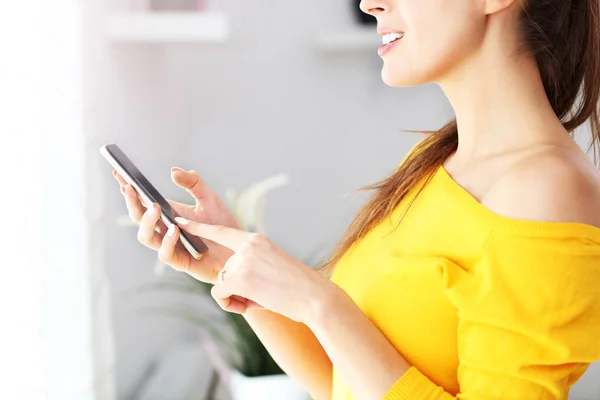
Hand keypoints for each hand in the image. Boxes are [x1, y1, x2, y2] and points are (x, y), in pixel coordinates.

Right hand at [113, 167, 239, 283]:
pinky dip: (167, 241)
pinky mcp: (180, 261)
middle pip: (138, 217)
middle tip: (129, 187)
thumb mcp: (209, 198)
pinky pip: (165, 253)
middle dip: (131, 202)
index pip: (143, 200)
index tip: (119, 172)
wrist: (239, 251)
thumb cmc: (222, 226)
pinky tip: (174, 230)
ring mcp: (170, 246)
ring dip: (147, 221)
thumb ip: (193, 183)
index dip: (129, 189)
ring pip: (146, 236)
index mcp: (168, 213)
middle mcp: (164, 229)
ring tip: (155, 208)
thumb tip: (173, 171)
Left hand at [175, 218, 333, 324]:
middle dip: (234, 287)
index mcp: (256, 240)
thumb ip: (249, 267)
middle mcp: (247, 246)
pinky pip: (219, 294)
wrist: (315, 296)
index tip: (179, 220)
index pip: (221, 231)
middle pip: (223, 269)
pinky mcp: (238, 276)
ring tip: (261, 299)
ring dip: (235, 297)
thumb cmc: (297, 287)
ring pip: (221, 283)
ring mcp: (241, 260)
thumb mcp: (273, 267)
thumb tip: (226, 282)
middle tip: (259, 296)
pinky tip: (250, 305)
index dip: (198, 227)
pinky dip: (231, 304)